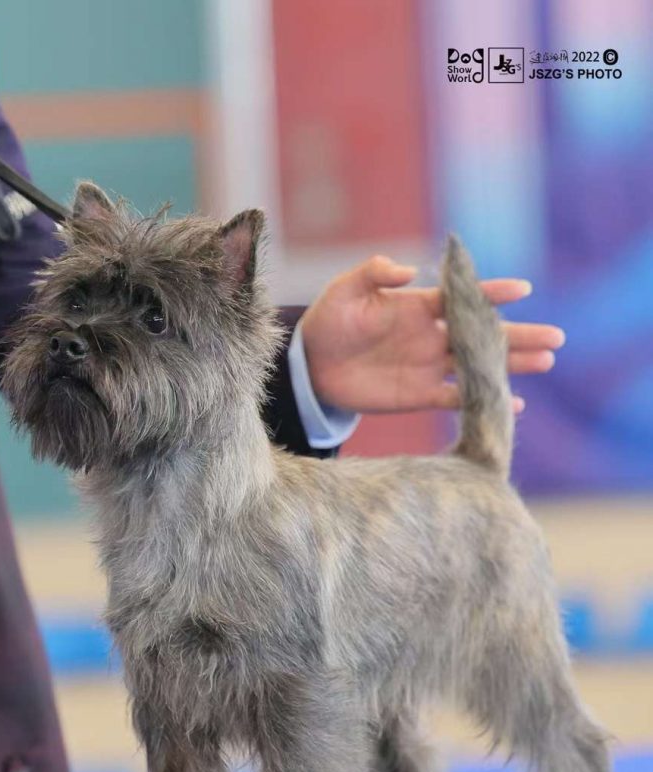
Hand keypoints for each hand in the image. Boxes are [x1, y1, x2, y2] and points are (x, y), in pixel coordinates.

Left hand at [300, 255, 565, 415]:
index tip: (522, 289)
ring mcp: (429, 366)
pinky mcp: (419, 395)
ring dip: (512, 365)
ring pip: (479, 365)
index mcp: (420, 306)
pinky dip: (481, 400)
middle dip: (519, 334)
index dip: (492, 293)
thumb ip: (374, 273)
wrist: (311, 363)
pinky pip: (457, 398)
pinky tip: (512, 404)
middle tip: (556, 338)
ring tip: (546, 362)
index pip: (463, 297)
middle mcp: (432, 335)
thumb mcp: (346, 289)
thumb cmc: (330, 318)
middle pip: (483, 335)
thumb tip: (405, 270)